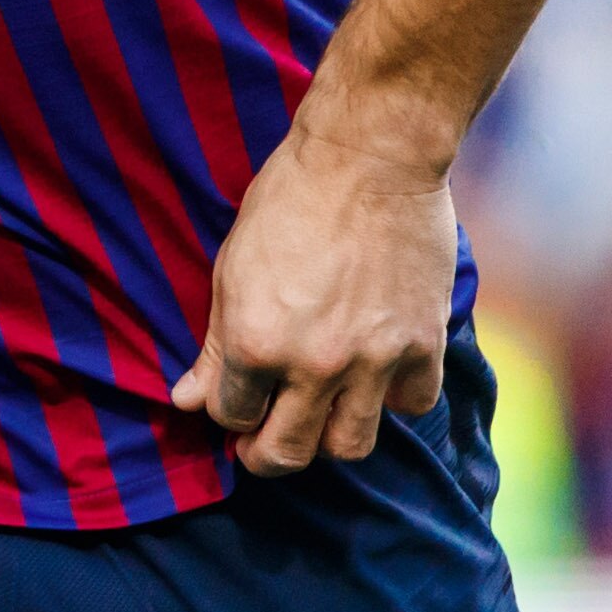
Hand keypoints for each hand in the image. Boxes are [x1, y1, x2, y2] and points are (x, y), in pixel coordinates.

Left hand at [168, 114, 456, 474]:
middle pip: (287, 452)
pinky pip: (411, 405)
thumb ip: (214, 344)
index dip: (227, 413)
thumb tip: (187, 400)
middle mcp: (314, 363)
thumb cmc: (289, 200)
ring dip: (328, 437)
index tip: (233, 404)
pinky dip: (393, 399)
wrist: (370, 156)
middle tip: (264, 443)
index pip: (232, 415)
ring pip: (350, 445)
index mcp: (256, 342)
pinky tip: (376, 377)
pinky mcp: (423, 345)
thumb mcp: (231, 268)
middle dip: (266, 455)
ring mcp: (374, 360)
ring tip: (318, 416)